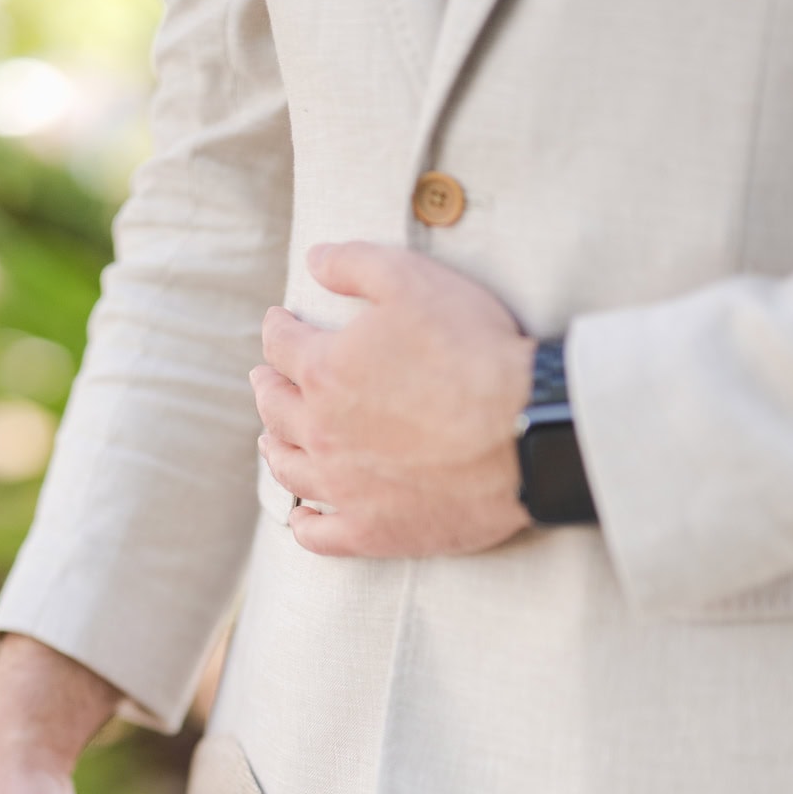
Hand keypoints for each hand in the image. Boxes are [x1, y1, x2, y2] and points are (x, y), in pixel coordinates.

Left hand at [251, 240, 534, 558]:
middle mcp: (321, 432)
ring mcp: (343, 487)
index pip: (280, 345)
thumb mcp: (414, 280)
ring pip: (287, 467)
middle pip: (274, 407)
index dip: (277, 328)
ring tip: (272, 436)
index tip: (279, 323)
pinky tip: (303, 512)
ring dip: (275, 446)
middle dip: (266, 385)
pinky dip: (303, 522)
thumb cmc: (474, 350)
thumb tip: (314, 258)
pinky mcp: (372, 531)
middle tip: (265, 378)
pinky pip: (318, 535)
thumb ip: (355, 264)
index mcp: (323, 372)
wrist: (526, 431)